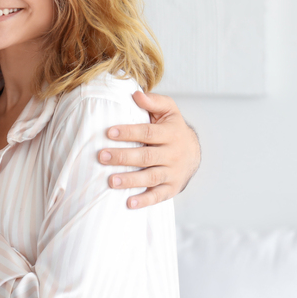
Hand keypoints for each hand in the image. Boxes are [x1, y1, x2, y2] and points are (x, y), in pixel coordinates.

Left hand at [98, 91, 200, 208]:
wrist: (194, 151)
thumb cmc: (172, 127)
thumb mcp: (168, 110)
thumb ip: (153, 101)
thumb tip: (135, 94)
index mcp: (171, 133)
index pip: (148, 132)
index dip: (129, 132)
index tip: (109, 132)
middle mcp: (173, 153)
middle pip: (146, 156)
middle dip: (123, 157)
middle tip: (102, 156)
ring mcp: (173, 172)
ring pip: (151, 177)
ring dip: (130, 180)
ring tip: (111, 181)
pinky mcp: (172, 188)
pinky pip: (158, 195)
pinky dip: (145, 200)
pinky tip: (129, 203)